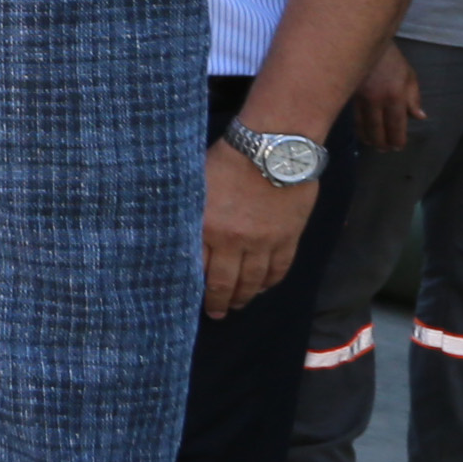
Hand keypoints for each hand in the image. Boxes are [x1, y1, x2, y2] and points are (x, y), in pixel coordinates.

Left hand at [202, 139, 318, 318]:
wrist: (273, 147)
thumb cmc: (227, 159)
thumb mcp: (195, 184)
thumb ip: (188, 212)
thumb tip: (174, 232)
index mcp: (206, 227)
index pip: (197, 268)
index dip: (194, 287)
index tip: (187, 299)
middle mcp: (234, 241)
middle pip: (226, 282)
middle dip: (219, 302)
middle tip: (217, 314)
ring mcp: (264, 242)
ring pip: (254, 280)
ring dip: (245, 296)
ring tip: (238, 304)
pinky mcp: (289, 237)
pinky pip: (280, 268)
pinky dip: (271, 281)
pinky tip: (264, 287)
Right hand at [353, 41, 421, 155]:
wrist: (362, 41)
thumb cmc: (390, 58)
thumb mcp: (409, 75)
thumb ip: (414, 97)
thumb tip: (419, 117)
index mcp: (395, 96)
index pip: (396, 124)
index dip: (397, 138)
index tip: (398, 147)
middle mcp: (377, 100)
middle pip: (378, 128)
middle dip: (382, 142)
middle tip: (385, 150)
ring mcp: (360, 99)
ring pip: (363, 125)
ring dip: (369, 138)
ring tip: (373, 146)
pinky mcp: (348, 96)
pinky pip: (354, 117)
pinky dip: (358, 128)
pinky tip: (360, 133)